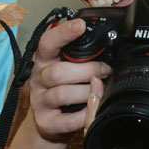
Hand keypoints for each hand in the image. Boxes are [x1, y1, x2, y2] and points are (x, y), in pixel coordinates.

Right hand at [26, 18, 111, 142]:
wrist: (51, 123)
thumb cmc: (66, 88)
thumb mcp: (70, 68)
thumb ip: (83, 57)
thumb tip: (110, 48)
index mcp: (46, 61)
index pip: (47, 43)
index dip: (63, 33)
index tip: (80, 26)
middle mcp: (39, 79)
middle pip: (58, 72)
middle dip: (88, 70)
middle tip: (105, 71)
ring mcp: (40, 101)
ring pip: (63, 94)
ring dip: (87, 92)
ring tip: (99, 90)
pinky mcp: (46, 122)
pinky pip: (68, 120)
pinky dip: (85, 115)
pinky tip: (92, 110)